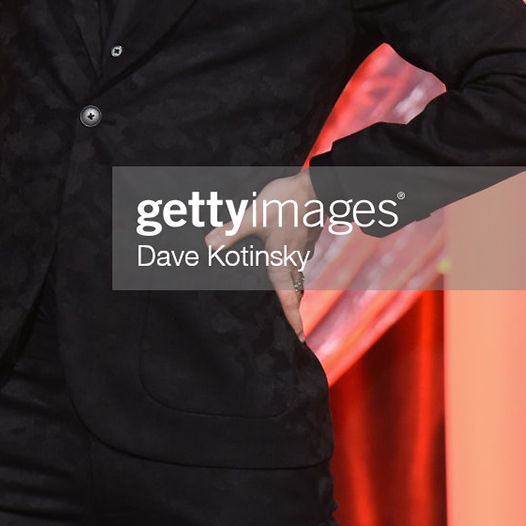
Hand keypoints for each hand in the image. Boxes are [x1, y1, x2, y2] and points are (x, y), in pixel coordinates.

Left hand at [204, 170, 319, 340]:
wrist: (316, 186)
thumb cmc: (286, 202)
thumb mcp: (254, 216)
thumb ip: (232, 231)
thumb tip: (209, 245)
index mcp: (281, 262)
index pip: (288, 299)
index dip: (294, 320)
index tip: (300, 338)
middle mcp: (294, 260)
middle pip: (294, 292)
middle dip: (292, 308)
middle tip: (292, 325)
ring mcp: (302, 249)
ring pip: (297, 276)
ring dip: (293, 289)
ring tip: (288, 298)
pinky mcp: (306, 238)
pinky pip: (299, 261)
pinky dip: (293, 268)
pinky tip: (286, 262)